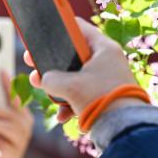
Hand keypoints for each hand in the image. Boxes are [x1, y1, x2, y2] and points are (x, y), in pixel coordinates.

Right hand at [24, 18, 143, 122]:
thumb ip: (50, 79)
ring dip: (58, 87)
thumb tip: (45, 80)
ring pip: (76, 77)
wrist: (125, 129)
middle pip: (73, 55)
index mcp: (104, 48)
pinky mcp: (106, 97)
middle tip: (33, 63)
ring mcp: (107, 79)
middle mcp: (107, 60)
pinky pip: (83, 95)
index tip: (40, 36)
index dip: (58, 29)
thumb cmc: (100, 99)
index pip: (79, 28)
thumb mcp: (69, 86)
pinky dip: (71, 104)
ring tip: (42, 89)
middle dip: (52, 64)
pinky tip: (63, 117)